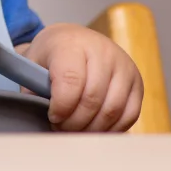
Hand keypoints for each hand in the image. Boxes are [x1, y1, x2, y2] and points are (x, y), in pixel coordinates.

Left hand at [23, 23, 142, 132]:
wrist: (75, 40)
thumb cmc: (52, 55)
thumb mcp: (33, 62)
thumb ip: (33, 87)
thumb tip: (38, 115)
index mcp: (73, 44)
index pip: (71, 80)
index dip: (61, 106)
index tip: (52, 116)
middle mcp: (103, 52)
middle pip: (92, 99)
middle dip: (74, 122)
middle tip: (61, 128)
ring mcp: (124, 67)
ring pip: (112, 109)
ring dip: (92, 128)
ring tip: (76, 131)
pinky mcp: (137, 82)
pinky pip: (129, 114)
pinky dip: (111, 128)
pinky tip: (94, 128)